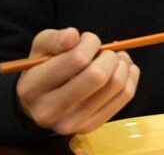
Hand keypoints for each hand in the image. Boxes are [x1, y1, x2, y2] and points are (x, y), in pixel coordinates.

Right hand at [16, 28, 139, 135]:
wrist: (39, 103)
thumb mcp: (41, 48)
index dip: (91, 42)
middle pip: (98, 76)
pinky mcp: (89, 127)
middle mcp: (50, 110)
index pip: (77, 59)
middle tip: (105, 51)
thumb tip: (73, 36)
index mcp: (33, 87)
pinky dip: (130, 77)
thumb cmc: (43, 69)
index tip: (89, 40)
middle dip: (109, 56)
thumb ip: (55, 38)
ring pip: (115, 86)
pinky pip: (125, 97)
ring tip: (116, 58)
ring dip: (123, 64)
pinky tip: (124, 69)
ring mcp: (71, 123)